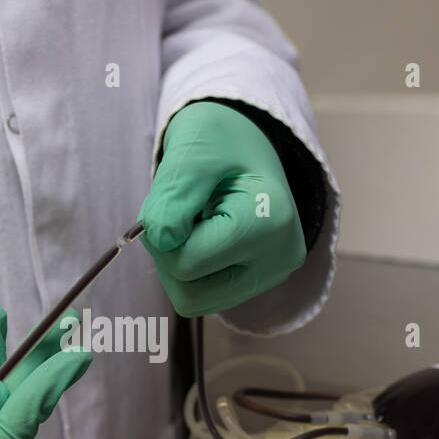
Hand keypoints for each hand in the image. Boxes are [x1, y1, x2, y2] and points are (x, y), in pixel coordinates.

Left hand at [138, 100, 304, 316]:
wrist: (245, 138)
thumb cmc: (220, 137)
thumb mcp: (194, 147)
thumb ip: (174, 194)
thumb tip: (159, 241)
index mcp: (271, 222)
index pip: (187, 263)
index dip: (161, 236)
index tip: (171, 199)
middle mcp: (279, 260)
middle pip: (191, 294)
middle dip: (169, 255)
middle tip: (180, 211)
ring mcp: (271, 276)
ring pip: (195, 301)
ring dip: (177, 264)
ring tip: (194, 222)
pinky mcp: (258, 283)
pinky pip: (205, 296)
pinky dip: (191, 269)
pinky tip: (204, 236)